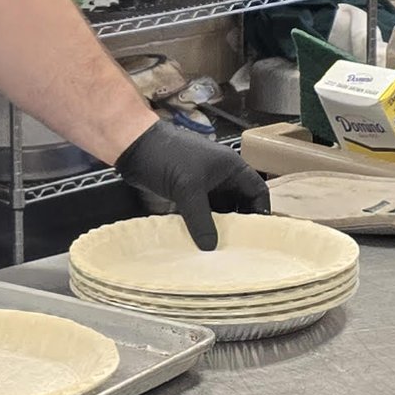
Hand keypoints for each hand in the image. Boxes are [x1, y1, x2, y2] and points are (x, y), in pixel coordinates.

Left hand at [113, 120, 269, 249]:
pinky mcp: (187, 191)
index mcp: (231, 167)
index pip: (257, 190)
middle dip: (239, 223)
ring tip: (220, 248)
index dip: (260, 211)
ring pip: (219, 208)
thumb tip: (211, 247)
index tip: (257, 235)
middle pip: (239, 202)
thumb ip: (202, 219)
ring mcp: (203, 183)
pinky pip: (202, 211)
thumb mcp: (188, 189)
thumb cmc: (167, 156)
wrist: (135, 146)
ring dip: (219, 225)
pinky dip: (202, 223)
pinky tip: (200, 240)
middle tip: (238, 247)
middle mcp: (221, 175)